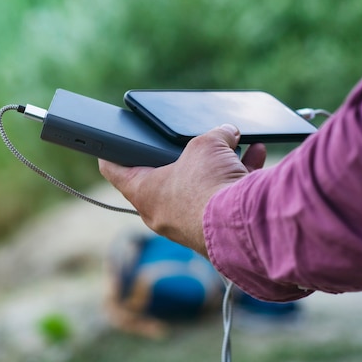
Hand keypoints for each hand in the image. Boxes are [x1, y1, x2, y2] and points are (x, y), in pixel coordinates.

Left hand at [99, 124, 265, 257]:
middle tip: (187, 138)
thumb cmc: (209, 186)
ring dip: (217, 164)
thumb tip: (228, 132)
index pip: (115, 170)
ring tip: (233, 143)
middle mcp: (162, 212)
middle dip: (181, 154)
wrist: (243, 226)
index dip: (110, 152)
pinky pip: (222, 197)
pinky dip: (236, 176)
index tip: (106, 143)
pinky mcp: (215, 228)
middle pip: (164, 175)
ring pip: (199, 186)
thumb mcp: (206, 145)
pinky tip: (254, 156)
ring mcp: (188, 223)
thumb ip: (214, 135)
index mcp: (144, 192)